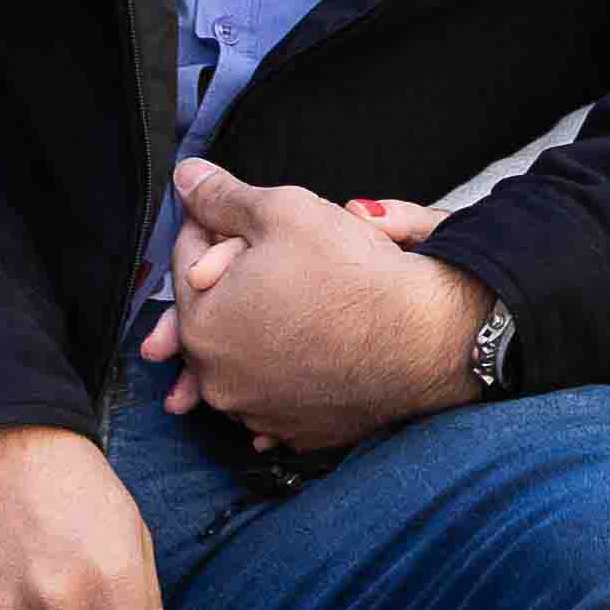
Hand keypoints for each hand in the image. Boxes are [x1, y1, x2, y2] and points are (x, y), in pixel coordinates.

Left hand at [136, 159, 488, 450]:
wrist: (423, 337)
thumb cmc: (354, 273)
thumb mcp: (283, 210)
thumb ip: (222, 196)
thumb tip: (185, 178)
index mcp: (201, 324)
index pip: (185, 258)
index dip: (212, 226)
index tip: (239, 214)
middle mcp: (219, 379)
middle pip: (210, 311)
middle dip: (229, 278)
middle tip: (270, 253)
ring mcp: (257, 413)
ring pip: (242, 354)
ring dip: (255, 325)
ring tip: (293, 295)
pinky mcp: (296, 431)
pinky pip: (277, 390)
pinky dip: (285, 366)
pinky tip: (308, 342)